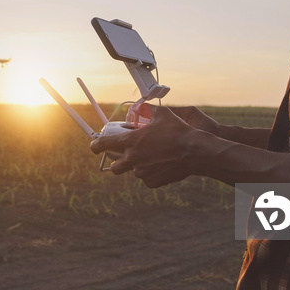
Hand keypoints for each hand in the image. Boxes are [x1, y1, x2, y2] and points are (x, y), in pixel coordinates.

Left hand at [90, 105, 214, 187]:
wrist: (194, 151)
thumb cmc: (178, 131)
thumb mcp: (162, 114)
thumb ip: (147, 111)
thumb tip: (140, 108)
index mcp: (131, 142)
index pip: (103, 144)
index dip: (96, 145)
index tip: (94, 146)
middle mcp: (133, 158)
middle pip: (114, 167)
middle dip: (117, 162)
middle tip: (126, 156)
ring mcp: (142, 172)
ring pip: (133, 171)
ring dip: (138, 166)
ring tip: (152, 158)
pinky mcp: (152, 182)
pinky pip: (147, 179)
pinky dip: (151, 173)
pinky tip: (161, 165)